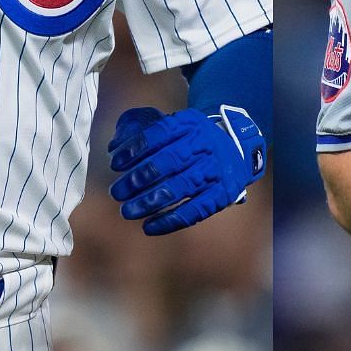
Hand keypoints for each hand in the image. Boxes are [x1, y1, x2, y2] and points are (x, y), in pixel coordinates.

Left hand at [108, 105, 266, 235]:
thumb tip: (114, 146)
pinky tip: (149, 227)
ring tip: (127, 211)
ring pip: (182, 187)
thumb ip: (140, 127)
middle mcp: (206, 144)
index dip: (135, 149)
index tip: (116, 163)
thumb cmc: (189, 139)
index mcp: (190, 123)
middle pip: (170, 161)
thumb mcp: (172, 123)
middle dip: (139, 178)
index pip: (160, 133)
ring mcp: (216, 170)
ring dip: (150, 202)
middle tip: (117, 192)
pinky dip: (171, 221)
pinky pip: (196, 210)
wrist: (236, 149)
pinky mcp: (223, 194)